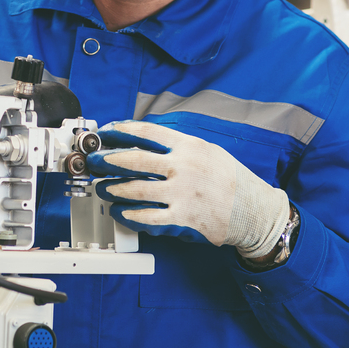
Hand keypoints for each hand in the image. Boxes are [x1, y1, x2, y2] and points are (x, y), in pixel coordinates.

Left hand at [86, 121, 289, 259]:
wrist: (253, 211)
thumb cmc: (230, 180)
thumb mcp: (208, 151)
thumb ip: (180, 146)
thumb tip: (150, 141)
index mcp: (189, 147)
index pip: (149, 133)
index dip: (123, 130)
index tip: (108, 131)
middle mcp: (183, 167)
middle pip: (136, 160)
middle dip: (109, 160)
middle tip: (95, 161)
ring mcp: (181, 193)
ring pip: (137, 189)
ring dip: (114, 189)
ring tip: (103, 188)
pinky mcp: (182, 217)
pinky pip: (148, 216)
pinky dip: (130, 214)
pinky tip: (120, 212)